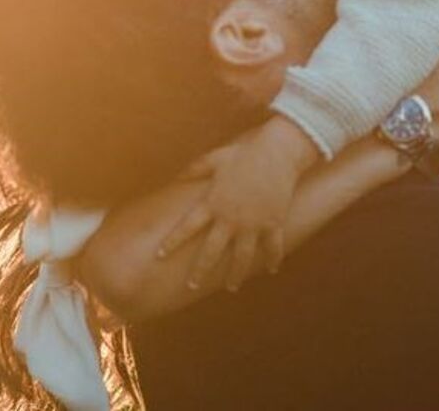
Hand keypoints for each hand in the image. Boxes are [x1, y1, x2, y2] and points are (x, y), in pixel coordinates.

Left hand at [156, 115, 319, 291]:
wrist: (278, 152)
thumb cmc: (246, 152)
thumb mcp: (217, 157)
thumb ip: (196, 169)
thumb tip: (176, 176)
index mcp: (213, 203)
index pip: (186, 229)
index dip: (171, 243)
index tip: (159, 256)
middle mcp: (230, 219)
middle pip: (211, 253)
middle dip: (200, 272)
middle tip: (192, 286)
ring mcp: (253, 224)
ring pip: (241, 258)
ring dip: (235, 275)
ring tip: (231, 287)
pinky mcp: (273, 223)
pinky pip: (272, 247)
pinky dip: (272, 259)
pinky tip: (271, 269)